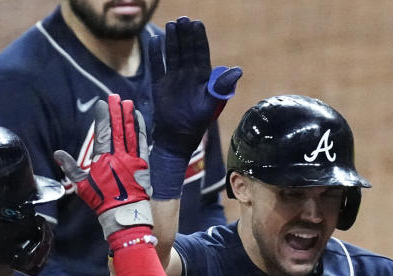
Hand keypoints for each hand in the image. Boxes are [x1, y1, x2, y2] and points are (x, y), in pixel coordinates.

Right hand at [54, 94, 152, 237]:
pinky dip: (141, 130)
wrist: (122, 214)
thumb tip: (58, 154)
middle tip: (115, 97)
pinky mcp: (143, 165)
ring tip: (127, 103)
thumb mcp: (82, 185)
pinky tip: (139, 119)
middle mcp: (118, 156)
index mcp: (102, 160)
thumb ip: (71, 167)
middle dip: (116, 112)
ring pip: (130, 134)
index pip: (103, 133)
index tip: (102, 104)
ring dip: (128, 117)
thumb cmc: (101, 200)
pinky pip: (142, 144)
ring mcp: (132, 160)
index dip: (103, 117)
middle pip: (117, 129)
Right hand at [148, 16, 242, 157]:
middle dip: (184, 35)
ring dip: (171, 40)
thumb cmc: (197, 123)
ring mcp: (173, 79)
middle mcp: (188, 75)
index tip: (197, 24)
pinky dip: (155, 54)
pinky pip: (157, 66)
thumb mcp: (211, 104)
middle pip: (186, 50)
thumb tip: (238, 70)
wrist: (177, 139)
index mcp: (202, 77)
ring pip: (172, 55)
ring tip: (171, 25)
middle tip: (182, 19)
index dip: (199, 39)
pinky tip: (155, 41)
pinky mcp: (159, 86)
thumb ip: (222, 87)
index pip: (201, 53)